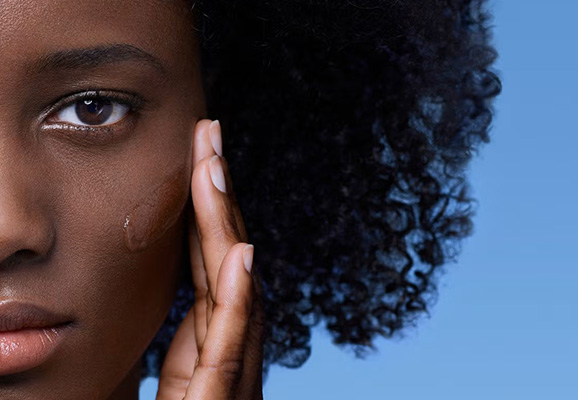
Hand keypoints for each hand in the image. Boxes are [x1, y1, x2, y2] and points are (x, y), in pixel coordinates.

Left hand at [156, 119, 263, 399]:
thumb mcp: (169, 389)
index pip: (209, 269)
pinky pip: (230, 347)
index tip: (199, 160)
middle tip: (208, 134)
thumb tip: (158, 302)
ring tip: (215, 169)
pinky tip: (242, 254)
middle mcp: (230, 356)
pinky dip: (239, 299)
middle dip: (218, 196)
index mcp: (209, 350)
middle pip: (226, 264)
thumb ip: (176, 352)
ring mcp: (232, 382)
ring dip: (226, 227)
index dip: (207, 212)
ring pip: (232, 291)